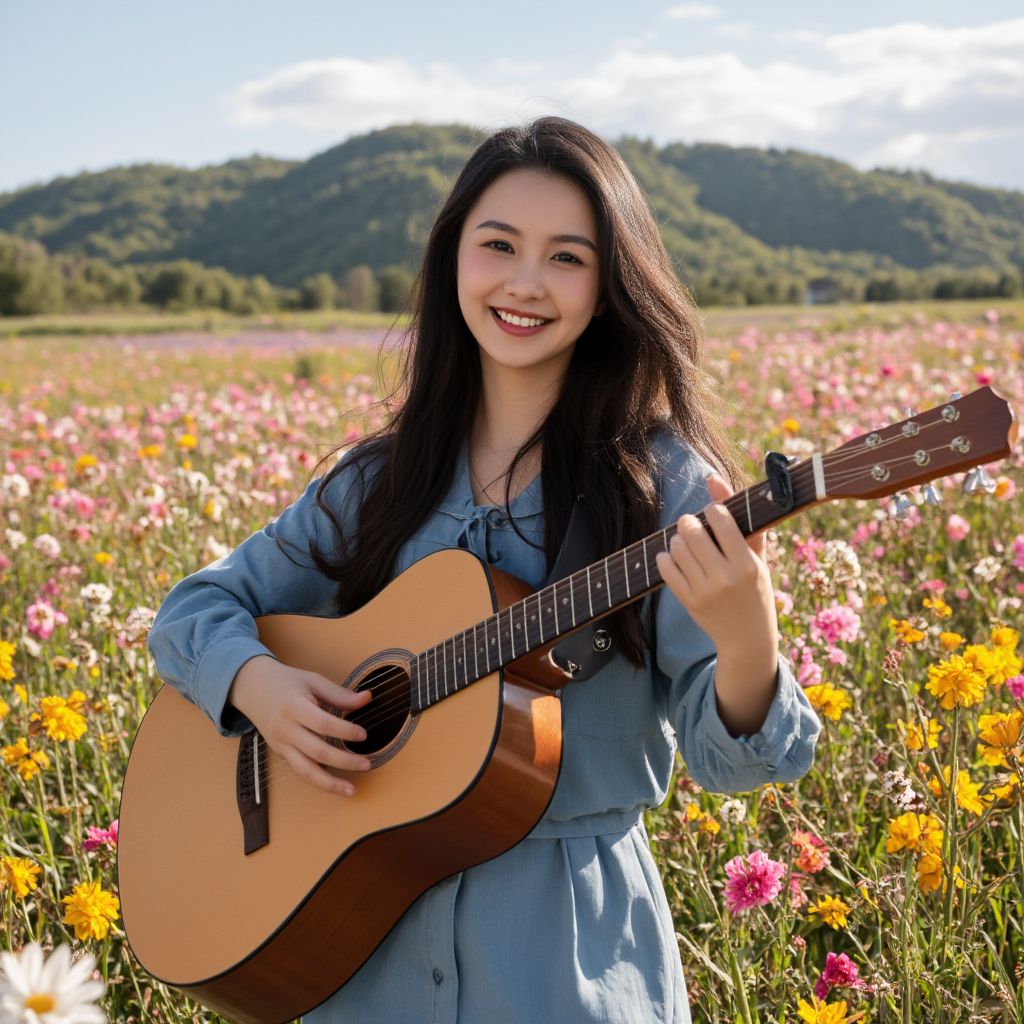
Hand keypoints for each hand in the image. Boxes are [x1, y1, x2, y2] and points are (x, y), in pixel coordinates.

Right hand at [228, 655, 372, 795]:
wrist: (252, 688)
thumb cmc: (287, 682)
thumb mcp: (313, 681)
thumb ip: (340, 694)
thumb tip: (368, 698)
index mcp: (294, 707)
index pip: (322, 724)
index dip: (344, 731)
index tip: (363, 735)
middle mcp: (286, 729)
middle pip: (317, 751)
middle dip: (344, 761)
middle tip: (367, 764)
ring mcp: (281, 745)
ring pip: (305, 771)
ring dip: (330, 784)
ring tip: (352, 790)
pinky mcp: (280, 754)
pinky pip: (300, 771)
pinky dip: (318, 780)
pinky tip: (336, 785)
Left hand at [655, 474, 778, 734]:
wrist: (748, 639)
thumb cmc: (756, 590)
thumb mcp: (757, 557)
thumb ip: (742, 518)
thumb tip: (714, 478)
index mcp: (748, 565)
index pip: (721, 519)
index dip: (713, 510)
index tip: (714, 514)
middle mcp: (725, 578)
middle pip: (692, 531)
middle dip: (689, 522)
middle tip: (693, 525)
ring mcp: (705, 592)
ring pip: (677, 548)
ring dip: (678, 540)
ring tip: (688, 544)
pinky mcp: (688, 602)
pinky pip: (666, 569)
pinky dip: (666, 558)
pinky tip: (675, 558)